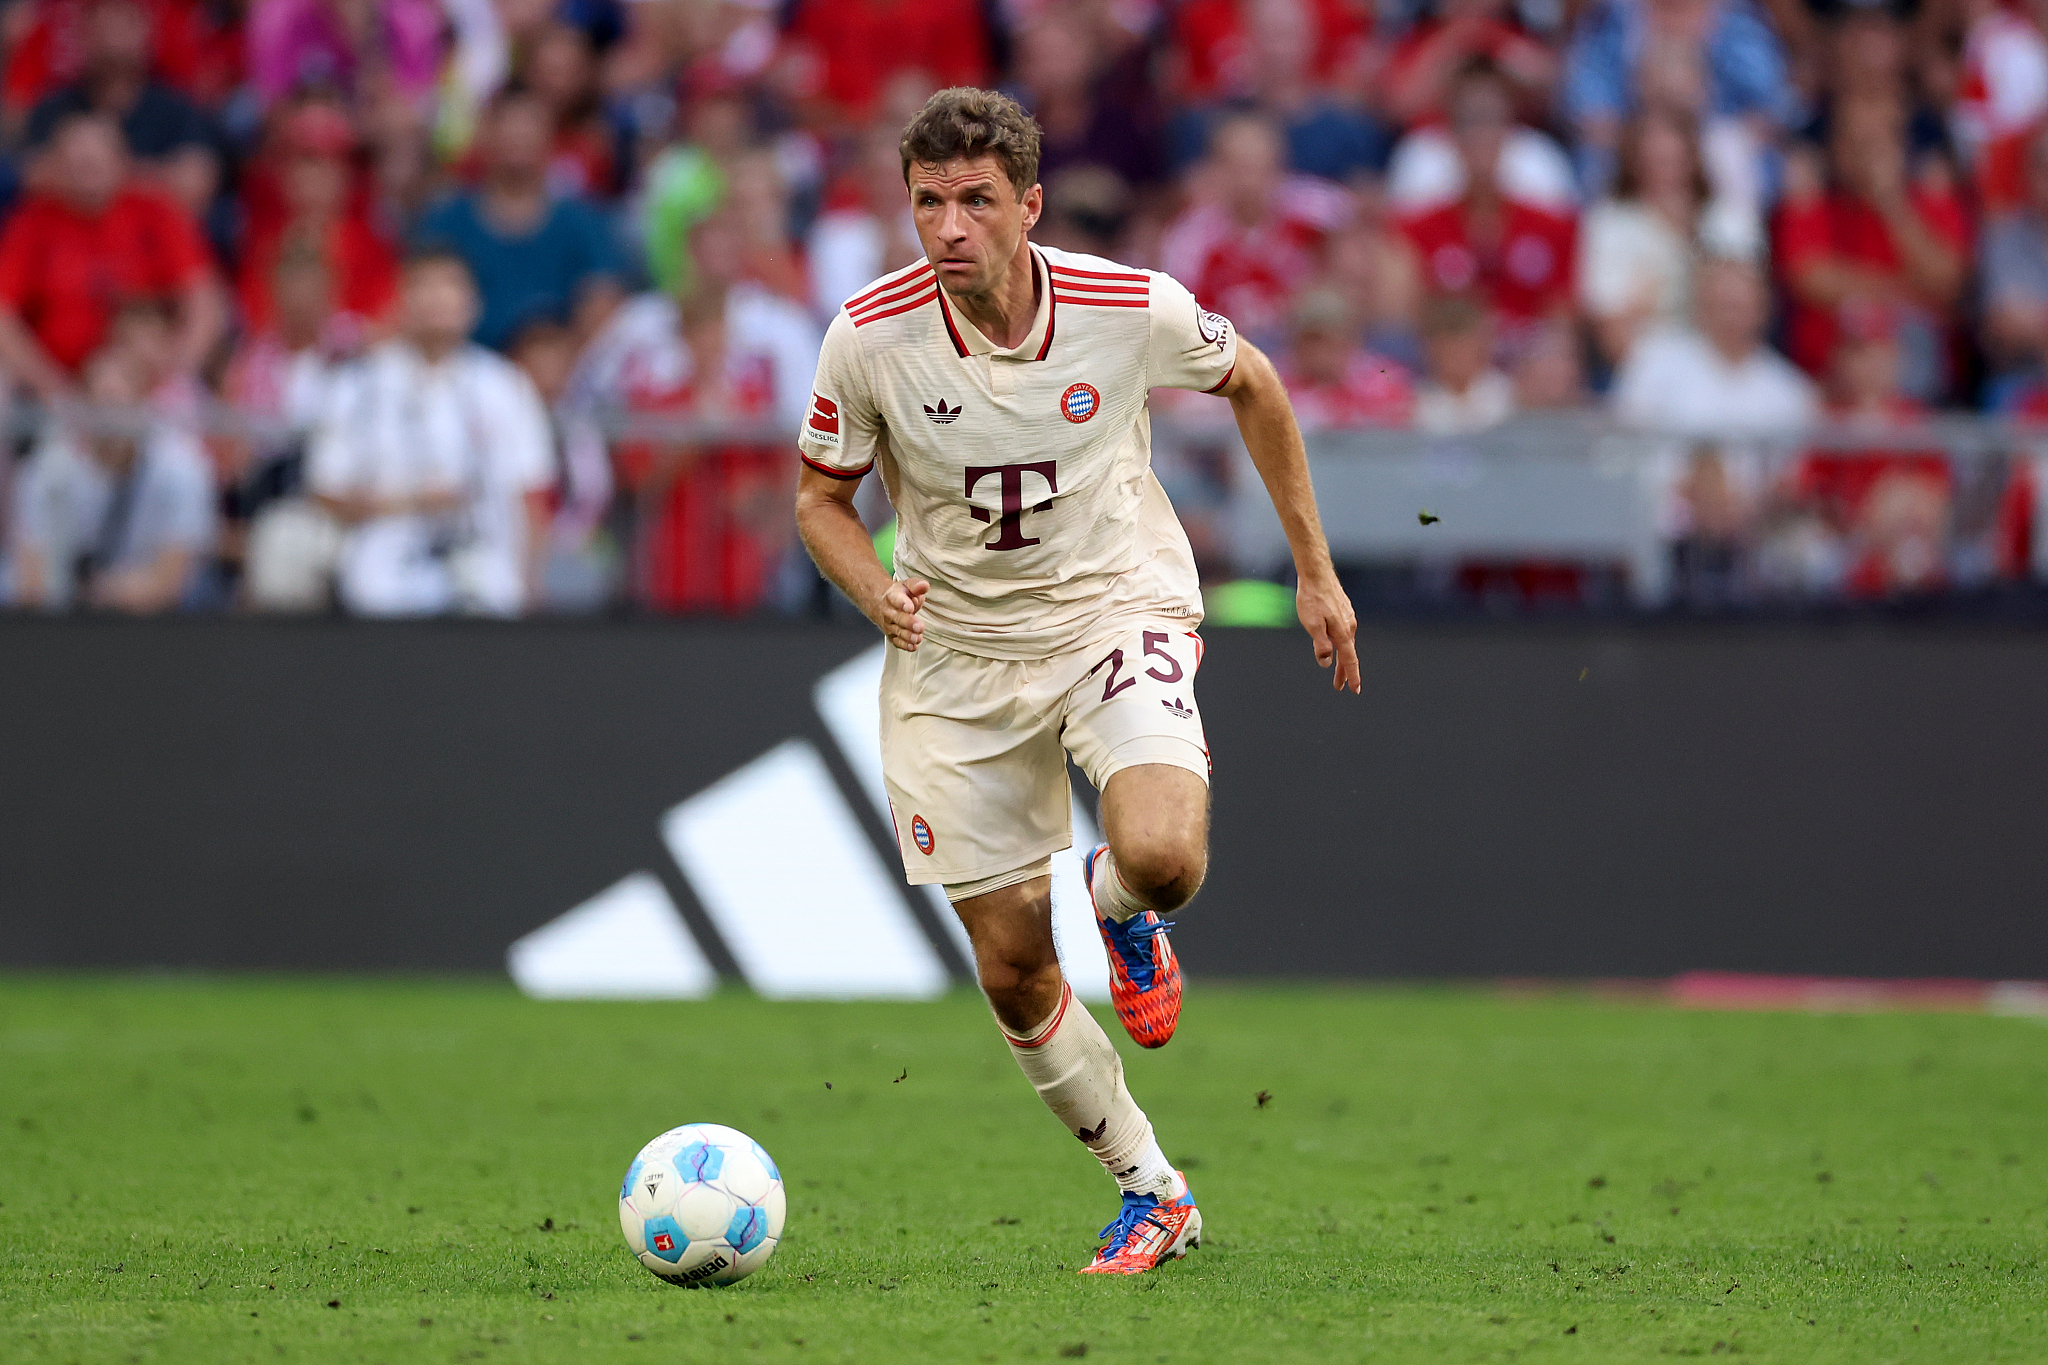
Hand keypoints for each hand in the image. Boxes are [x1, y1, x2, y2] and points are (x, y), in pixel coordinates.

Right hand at [875, 577, 928, 651]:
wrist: (879, 603)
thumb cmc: (898, 595)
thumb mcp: (906, 586)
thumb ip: (916, 586)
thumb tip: (924, 586)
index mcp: (892, 596)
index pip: (896, 599)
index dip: (903, 603)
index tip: (910, 607)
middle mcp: (888, 611)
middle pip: (898, 618)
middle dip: (909, 623)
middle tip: (919, 627)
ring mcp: (889, 624)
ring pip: (897, 631)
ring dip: (908, 636)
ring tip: (918, 638)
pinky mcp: (891, 634)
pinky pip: (896, 641)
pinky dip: (904, 645)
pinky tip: (913, 646)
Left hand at [1297, 572, 1359, 693]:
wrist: (1316, 573)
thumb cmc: (1312, 598)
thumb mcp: (1312, 625)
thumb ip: (1321, 645)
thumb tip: (1327, 662)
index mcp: (1343, 632)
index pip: (1349, 660)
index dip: (1352, 676)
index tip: (1355, 689)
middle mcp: (1349, 626)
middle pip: (1348, 654)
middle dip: (1345, 671)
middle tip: (1341, 686)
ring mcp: (1347, 617)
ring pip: (1346, 643)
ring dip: (1342, 657)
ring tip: (1337, 669)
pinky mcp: (1343, 610)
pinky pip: (1344, 632)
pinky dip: (1341, 644)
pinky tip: (1335, 643)